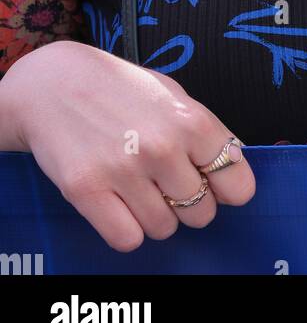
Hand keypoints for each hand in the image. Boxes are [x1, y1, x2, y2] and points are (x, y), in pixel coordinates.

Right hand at [0, 41, 255, 250]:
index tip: (213, 184)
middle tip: (167, 183)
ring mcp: (124, 170)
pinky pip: (127, 239)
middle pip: (202, 213)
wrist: (53, 83)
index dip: (227, 189)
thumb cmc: (119, 89)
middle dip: (189, 203)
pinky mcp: (87, 191)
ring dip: (155, 215)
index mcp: (191, 120)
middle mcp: (162, 147)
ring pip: (164, 229)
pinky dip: (126, 229)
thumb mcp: (172, 95)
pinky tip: (118, 202)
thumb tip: (235, 166)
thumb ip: (206, 132)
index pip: (238, 184)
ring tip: (138, 186)